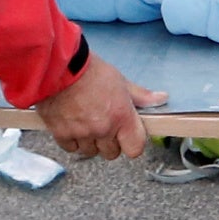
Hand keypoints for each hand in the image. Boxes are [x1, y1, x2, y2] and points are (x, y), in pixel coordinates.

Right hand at [35, 53, 162, 159]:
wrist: (57, 66)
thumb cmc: (88, 70)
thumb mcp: (119, 80)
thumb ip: (140, 96)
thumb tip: (161, 99)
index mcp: (122, 116)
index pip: (135, 148)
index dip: (132, 143)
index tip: (128, 136)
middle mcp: (103, 128)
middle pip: (112, 153)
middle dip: (109, 142)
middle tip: (104, 125)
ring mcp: (82, 133)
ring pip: (91, 151)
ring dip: (89, 142)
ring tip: (85, 122)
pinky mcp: (62, 134)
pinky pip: (71, 148)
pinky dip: (71, 140)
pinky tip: (71, 123)